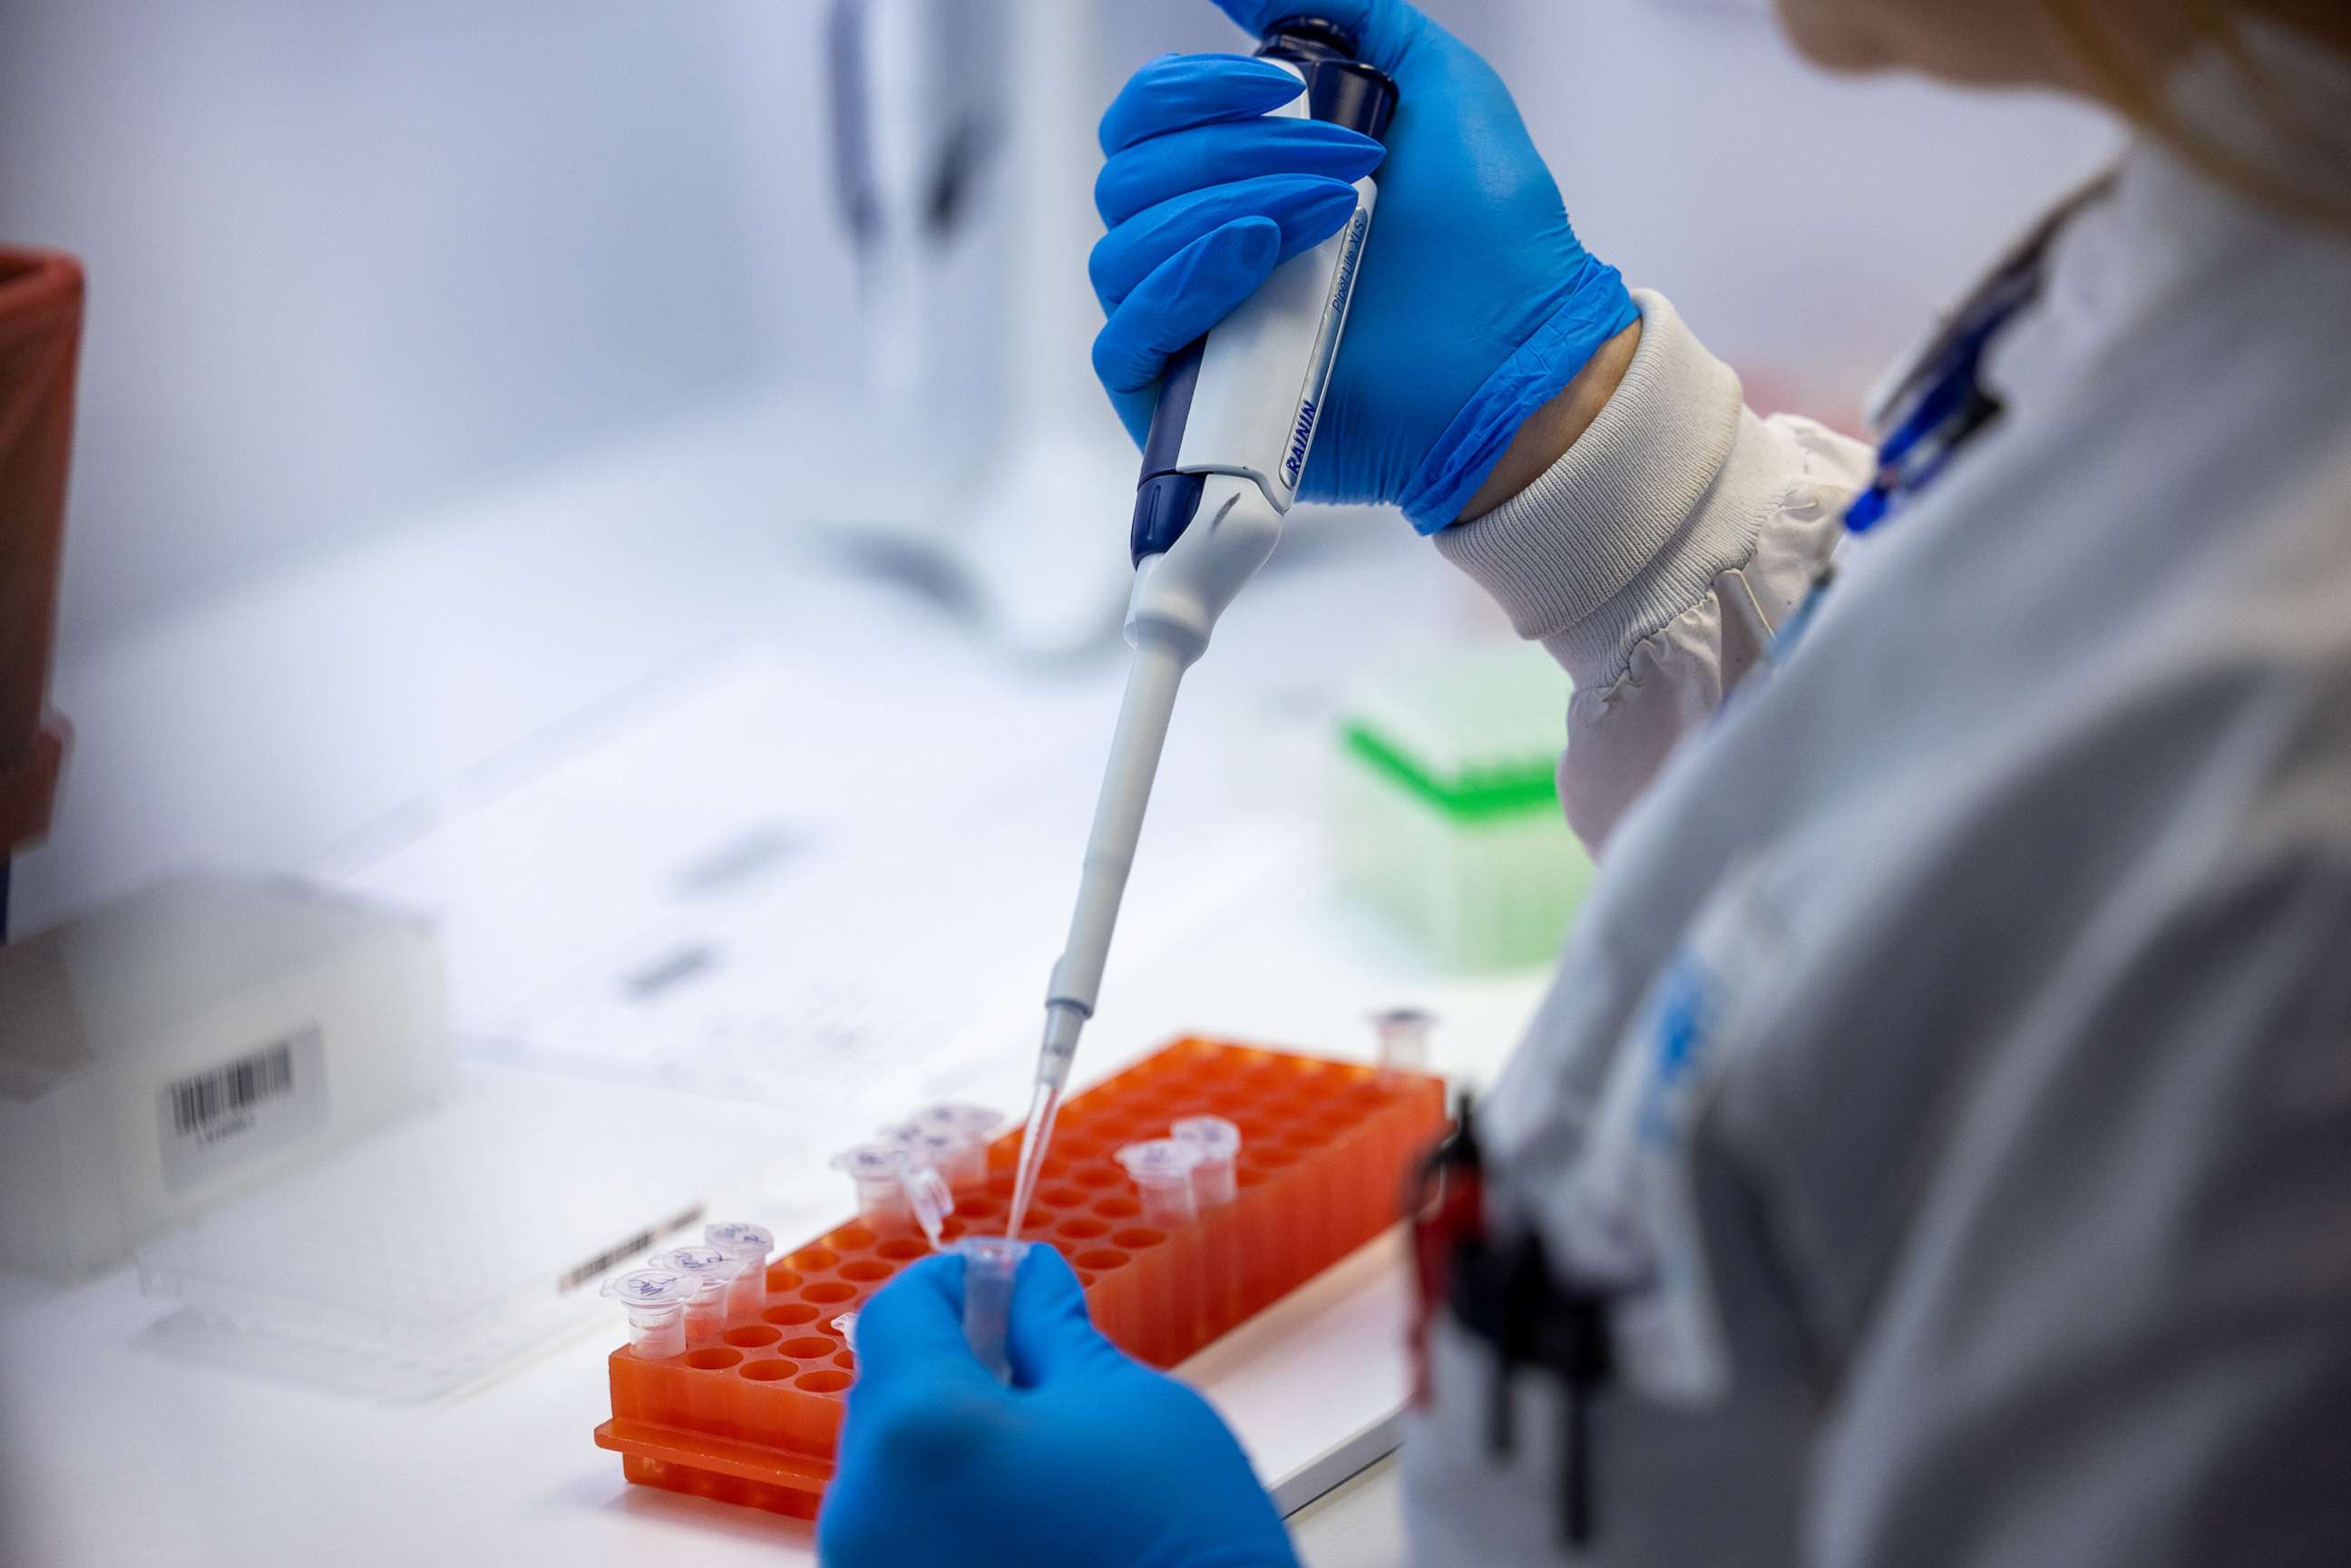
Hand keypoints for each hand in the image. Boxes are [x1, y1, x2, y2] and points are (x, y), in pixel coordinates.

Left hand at [818, 1247, 1297, 1567]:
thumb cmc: (1178, 1545)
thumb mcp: (1129, 1403)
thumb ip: (1051, 1329)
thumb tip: (1026, 1281)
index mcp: (919, 1430)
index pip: (898, 1311)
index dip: (954, 1280)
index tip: (1003, 1278)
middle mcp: (866, 1506)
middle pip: (888, 1390)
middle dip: (957, 1360)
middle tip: (1039, 1357)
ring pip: (891, 1467)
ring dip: (951, 1438)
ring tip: (1046, 1451)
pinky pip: (903, 1531)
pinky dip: (948, 1503)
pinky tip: (1026, 1509)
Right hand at [1090, 0, 1638, 532]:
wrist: (1517, 353)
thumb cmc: (1488, 240)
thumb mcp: (1431, 85)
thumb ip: (1343, 15)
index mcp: (1232, 181)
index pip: (1144, 120)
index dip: (1192, 90)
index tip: (1278, 87)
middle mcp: (1194, 252)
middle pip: (1129, 178)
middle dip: (1232, 155)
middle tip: (1340, 172)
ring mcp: (1188, 331)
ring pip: (1122, 252)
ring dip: (1220, 216)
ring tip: (1325, 222)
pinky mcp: (1185, 405)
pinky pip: (1122, 341)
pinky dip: (1178, 291)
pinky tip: (1254, 262)